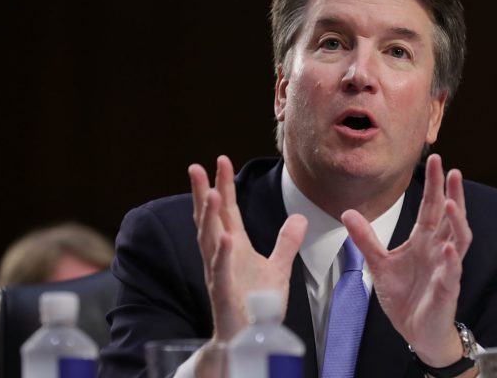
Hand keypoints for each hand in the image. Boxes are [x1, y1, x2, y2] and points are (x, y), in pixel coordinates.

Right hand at [188, 155, 306, 341]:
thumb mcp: (278, 268)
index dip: (224, 185)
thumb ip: (286, 242)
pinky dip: (222, 254)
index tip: (221, 160)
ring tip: (210, 193)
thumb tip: (300, 218)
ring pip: (210, 240)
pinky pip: (221, 271)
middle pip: (210, 219)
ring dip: (209, 217)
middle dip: (203, 193)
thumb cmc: (257, 304)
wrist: (249, 337)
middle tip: (196, 167)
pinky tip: (225, 237)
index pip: (227, 210)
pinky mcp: (224, 293)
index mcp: (234, 246)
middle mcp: (222, 255)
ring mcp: (219, 273)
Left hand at [341, 154, 471, 367]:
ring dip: (456, 220)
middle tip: (452, 169)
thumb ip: (366, 239)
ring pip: (458, 239)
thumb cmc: (405, 296)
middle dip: (451, 193)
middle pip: (449, 216)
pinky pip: (452, 272)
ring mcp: (446, 268)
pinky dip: (450, 260)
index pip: (431, 207)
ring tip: (451, 201)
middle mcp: (438, 250)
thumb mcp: (379, 264)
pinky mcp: (447, 290)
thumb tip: (348, 213)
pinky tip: (447, 247)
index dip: (434, 184)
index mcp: (424, 240)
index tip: (435, 160)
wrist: (415, 331)